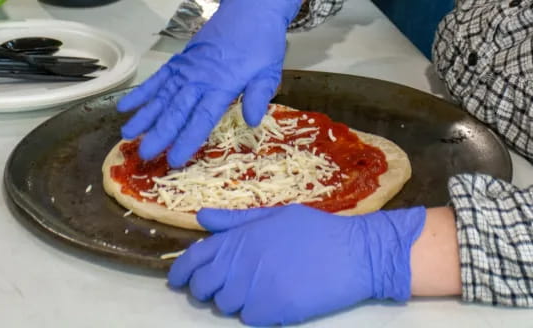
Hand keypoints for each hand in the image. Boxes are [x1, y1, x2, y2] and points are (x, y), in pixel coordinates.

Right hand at [116, 0, 302, 165]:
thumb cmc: (263, 41)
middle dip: (160, 133)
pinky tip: (127, 105)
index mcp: (223, 84)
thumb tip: (253, 121)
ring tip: (128, 134)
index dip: (188, 139)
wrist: (251, 7)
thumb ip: (259, 95)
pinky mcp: (182, 59)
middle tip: (145, 153)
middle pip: (177, 110)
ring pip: (163, 95)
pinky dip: (143, 91)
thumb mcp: (270, 69)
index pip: (202, 118)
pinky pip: (159, 77)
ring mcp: (188, 67)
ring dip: (146, 115)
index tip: (175, 158)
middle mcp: (200, 78)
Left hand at [169, 204, 426, 325]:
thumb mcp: (275, 216)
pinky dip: (257, 314)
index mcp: (242, 236)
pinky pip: (249, 319)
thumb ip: (235, 220)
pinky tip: (273, 302)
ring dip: (235, 302)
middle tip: (221, 288)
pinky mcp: (274, 309)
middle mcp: (243, 261)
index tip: (178, 280)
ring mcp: (257, 287)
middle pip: (204, 286)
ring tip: (256, 291)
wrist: (355, 252)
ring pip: (225, 306)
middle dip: (207, 289)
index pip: (195, 257)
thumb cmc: (317, 230)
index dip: (181, 270)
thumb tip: (201, 217)